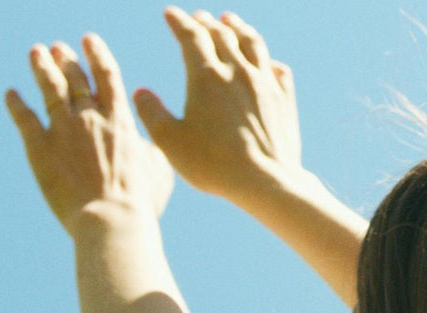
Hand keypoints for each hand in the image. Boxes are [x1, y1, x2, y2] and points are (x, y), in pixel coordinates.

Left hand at [5, 35, 174, 237]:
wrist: (111, 219)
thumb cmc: (140, 202)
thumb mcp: (159, 170)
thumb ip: (148, 148)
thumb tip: (142, 140)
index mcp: (120, 119)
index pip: (107, 75)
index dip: (97, 54)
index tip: (89, 41)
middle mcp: (90, 116)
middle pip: (75, 78)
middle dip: (67, 60)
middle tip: (59, 49)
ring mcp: (63, 129)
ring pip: (50, 89)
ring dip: (42, 68)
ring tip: (36, 53)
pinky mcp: (39, 147)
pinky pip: (24, 118)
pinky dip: (16, 104)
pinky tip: (11, 94)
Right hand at [133, 8, 307, 214]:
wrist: (265, 181)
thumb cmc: (214, 165)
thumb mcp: (170, 142)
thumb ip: (151, 113)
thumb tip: (140, 92)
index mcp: (206, 76)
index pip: (191, 36)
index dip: (179, 21)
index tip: (170, 13)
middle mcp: (238, 72)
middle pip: (222, 34)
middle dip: (207, 22)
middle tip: (199, 17)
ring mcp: (265, 84)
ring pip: (253, 43)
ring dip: (239, 28)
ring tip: (231, 21)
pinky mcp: (285, 101)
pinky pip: (279, 70)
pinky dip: (269, 60)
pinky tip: (267, 63)